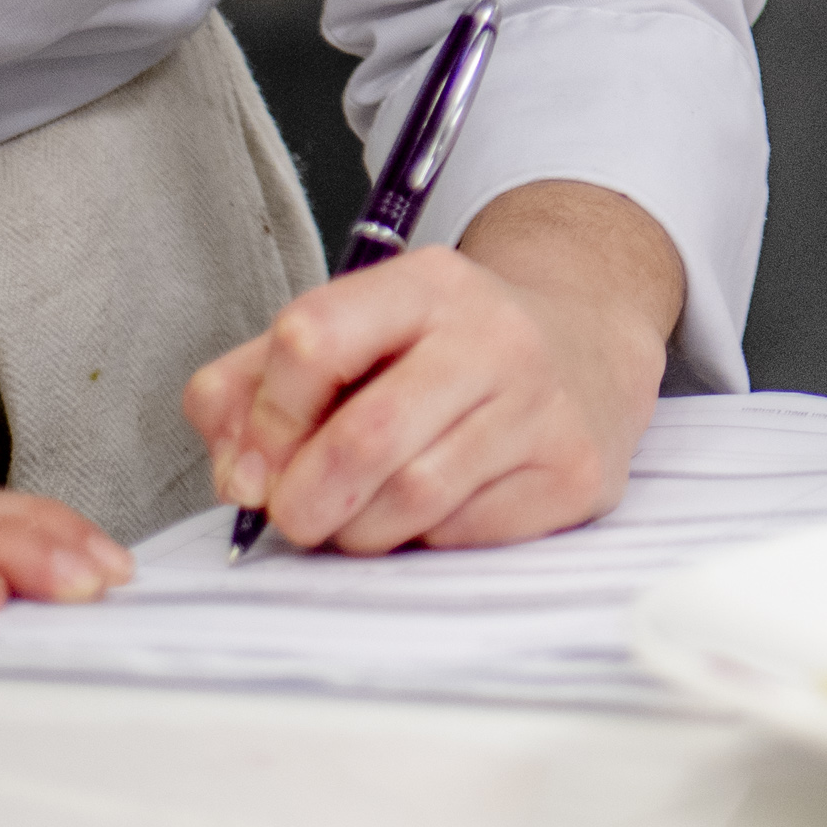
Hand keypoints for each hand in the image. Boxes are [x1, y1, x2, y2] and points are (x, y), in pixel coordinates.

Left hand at [182, 178, 678, 556]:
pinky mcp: (573, 472)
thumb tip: (236, 475)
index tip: (264, 456)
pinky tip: (434, 511)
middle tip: (296, 515)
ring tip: (361, 515)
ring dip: (360, 531)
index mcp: (424, 286)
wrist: (591, 349)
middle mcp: (494, 335)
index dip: (266, 419)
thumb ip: (255, 386)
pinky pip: (464, 534)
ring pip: (411, 499)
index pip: (310, 340)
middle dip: (303, 500)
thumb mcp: (353, 335)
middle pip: (363, 438)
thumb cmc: (445, 354)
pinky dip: (426, 540)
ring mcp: (542, 404)